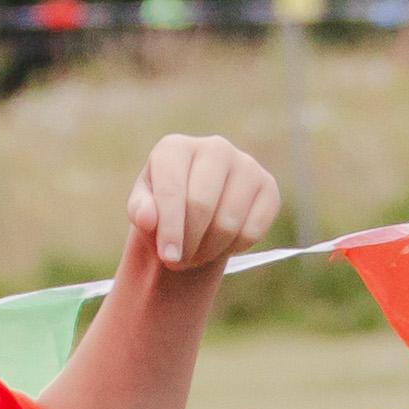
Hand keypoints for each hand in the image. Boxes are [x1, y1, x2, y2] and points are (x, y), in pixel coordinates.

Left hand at [124, 132, 281, 270]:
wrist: (196, 212)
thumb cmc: (163, 209)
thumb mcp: (143, 210)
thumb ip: (140, 211)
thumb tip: (147, 218)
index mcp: (175, 147)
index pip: (173, 190)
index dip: (170, 229)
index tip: (168, 258)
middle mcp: (214, 147)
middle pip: (201, 205)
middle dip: (189, 243)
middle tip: (178, 261)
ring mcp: (245, 164)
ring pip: (228, 222)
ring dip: (209, 250)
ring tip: (196, 254)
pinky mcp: (268, 186)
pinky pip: (252, 230)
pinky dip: (235, 248)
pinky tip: (222, 243)